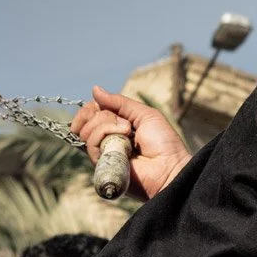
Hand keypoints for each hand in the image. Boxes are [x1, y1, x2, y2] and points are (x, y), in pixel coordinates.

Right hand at [72, 87, 191, 201]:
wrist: (169, 167)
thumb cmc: (163, 142)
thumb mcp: (144, 114)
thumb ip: (119, 102)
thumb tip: (95, 89)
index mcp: (117, 125)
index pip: (91, 112)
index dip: (91, 107)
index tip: (98, 105)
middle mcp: (107, 139)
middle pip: (87, 120)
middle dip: (101, 116)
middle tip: (124, 124)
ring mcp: (103, 153)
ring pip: (87, 132)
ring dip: (106, 126)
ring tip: (127, 134)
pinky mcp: (102, 165)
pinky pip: (91, 145)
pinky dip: (104, 136)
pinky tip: (122, 144)